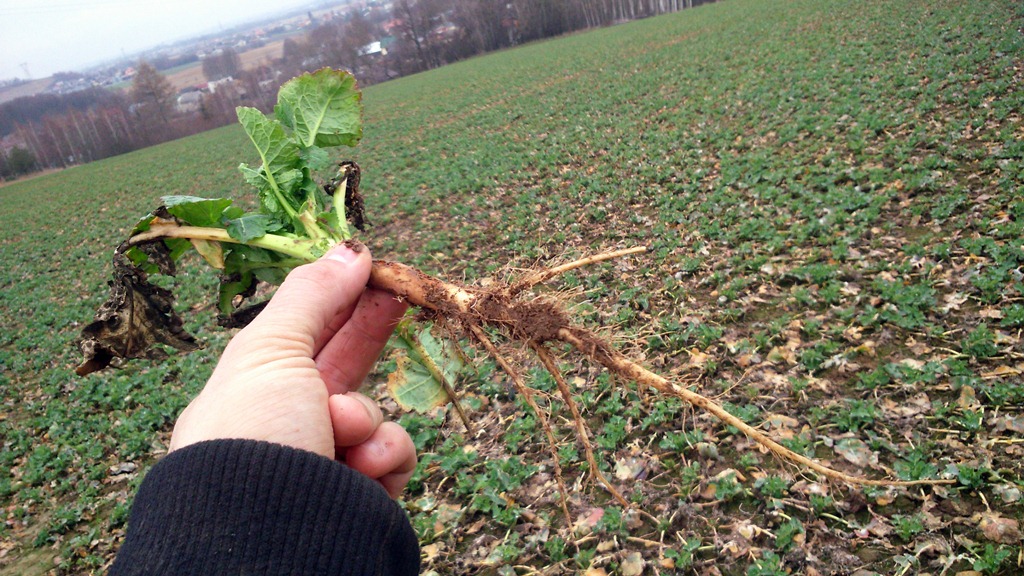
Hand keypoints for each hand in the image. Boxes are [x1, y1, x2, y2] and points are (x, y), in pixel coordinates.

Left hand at [168, 243, 415, 496]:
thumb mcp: (272, 349)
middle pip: (345, 368)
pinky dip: (384, 458)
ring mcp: (325, 465)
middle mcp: (288, 430)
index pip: (304, 335)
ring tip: (342, 431)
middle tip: (405, 294)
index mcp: (253, 393)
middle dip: (371, 333)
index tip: (374, 270)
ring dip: (367, 417)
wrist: (265, 537)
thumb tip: (350, 248)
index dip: (340, 300)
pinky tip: (363, 469)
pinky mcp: (359, 499)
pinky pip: (394, 458)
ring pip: (376, 418)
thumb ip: (313, 295)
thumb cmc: (251, 437)